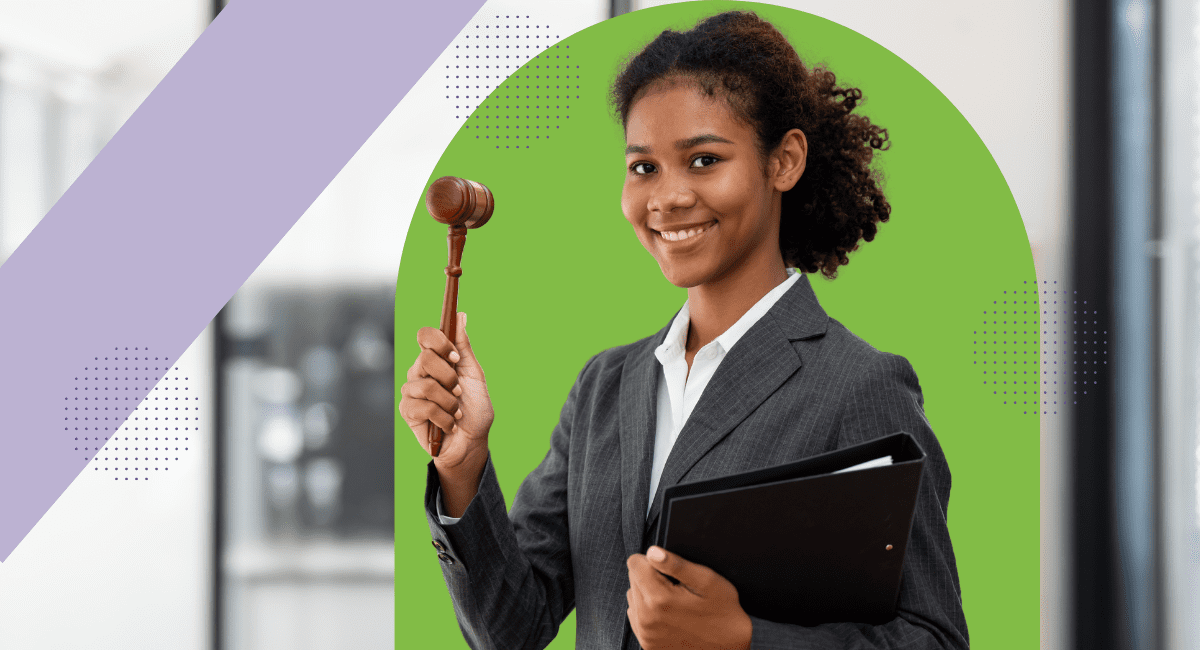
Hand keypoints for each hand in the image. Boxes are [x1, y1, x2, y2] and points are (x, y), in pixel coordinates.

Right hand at [399, 312, 493, 482]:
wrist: (471, 444)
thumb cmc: (474, 410)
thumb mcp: (474, 375)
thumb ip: (464, 347)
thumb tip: (460, 316)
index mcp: (436, 360)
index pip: (425, 335)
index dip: (439, 342)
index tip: (455, 357)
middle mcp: (420, 372)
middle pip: (425, 358)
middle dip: (449, 377)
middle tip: (458, 391)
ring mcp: (411, 391)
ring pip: (426, 385)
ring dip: (449, 402)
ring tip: (456, 412)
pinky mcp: (407, 411)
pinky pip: (423, 406)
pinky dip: (444, 418)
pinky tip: (449, 424)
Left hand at [626, 546, 752, 649]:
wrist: (729, 649)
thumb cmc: (723, 613)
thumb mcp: (707, 581)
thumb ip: (677, 564)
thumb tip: (652, 552)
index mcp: (659, 599)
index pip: (634, 563)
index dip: (652, 560)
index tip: (669, 570)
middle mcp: (647, 619)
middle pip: (633, 580)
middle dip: (651, 577)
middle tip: (677, 587)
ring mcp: (646, 634)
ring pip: (634, 598)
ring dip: (648, 595)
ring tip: (674, 601)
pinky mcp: (647, 645)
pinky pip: (637, 618)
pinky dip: (649, 612)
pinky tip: (669, 615)